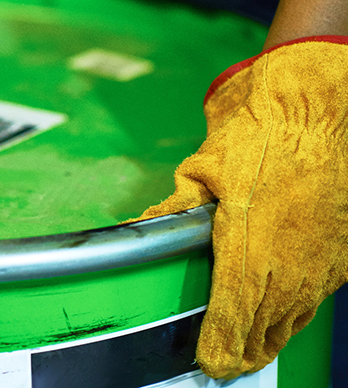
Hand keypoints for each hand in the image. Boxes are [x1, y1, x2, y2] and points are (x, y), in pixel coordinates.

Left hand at [133, 37, 347, 378]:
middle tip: (220, 361)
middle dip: (240, 348)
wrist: (328, 105)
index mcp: (252, 258)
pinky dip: (295, 308)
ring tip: (246, 349)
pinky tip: (279, 312)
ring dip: (268, 333)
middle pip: (264, 333)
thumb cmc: (267, 133)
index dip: (218, 349)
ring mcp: (324, 267)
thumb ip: (175, 208)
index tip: (207, 362)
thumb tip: (139, 226)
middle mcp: (292, 272)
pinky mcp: (345, 256)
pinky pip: (315, 296)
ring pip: (293, 319)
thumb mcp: (205, 169)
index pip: (232, 325)